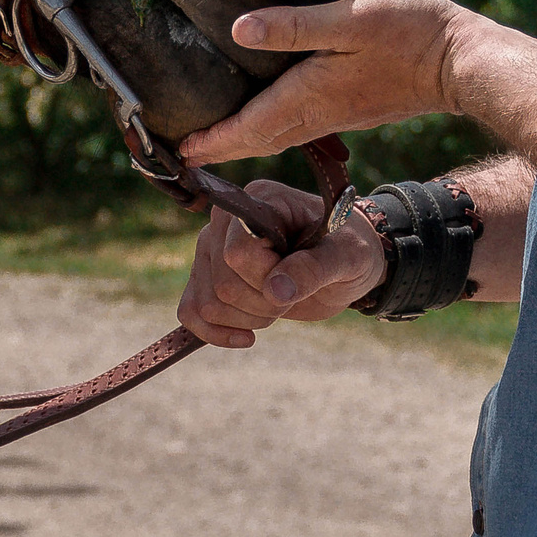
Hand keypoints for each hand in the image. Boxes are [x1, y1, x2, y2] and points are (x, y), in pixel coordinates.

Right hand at [175, 180, 386, 347]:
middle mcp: (225, 220)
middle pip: (223, 283)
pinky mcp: (206, 277)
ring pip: (207, 303)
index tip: (301, 275)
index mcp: (259, 199)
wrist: (342, 264)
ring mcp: (210, 248)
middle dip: (265, 304)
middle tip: (295, 292)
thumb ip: (314, 268)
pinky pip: (189, 312)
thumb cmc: (347, 249)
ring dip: (249, 318)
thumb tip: (275, 291)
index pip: (238, 252)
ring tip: (279, 303)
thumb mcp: (347, 257)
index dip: (267, 278)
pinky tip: (246, 337)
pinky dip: (215, 333)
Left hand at [177, 0, 468, 166]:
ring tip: (219, 141)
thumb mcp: (349, 20)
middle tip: (188, 156)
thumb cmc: (410, 33)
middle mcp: (321, 112)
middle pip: (261, 139)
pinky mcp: (356, 108)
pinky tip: (273, 118)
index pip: (250, 126)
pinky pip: (301, 128)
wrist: (464, 63)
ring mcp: (340, 115)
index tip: (182, 153)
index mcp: (310, 95)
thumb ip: (294, 27)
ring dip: (246, 140)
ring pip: (280, 136)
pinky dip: (274, 129)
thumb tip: (238, 31)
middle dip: (223, 148)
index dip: (214, 140)